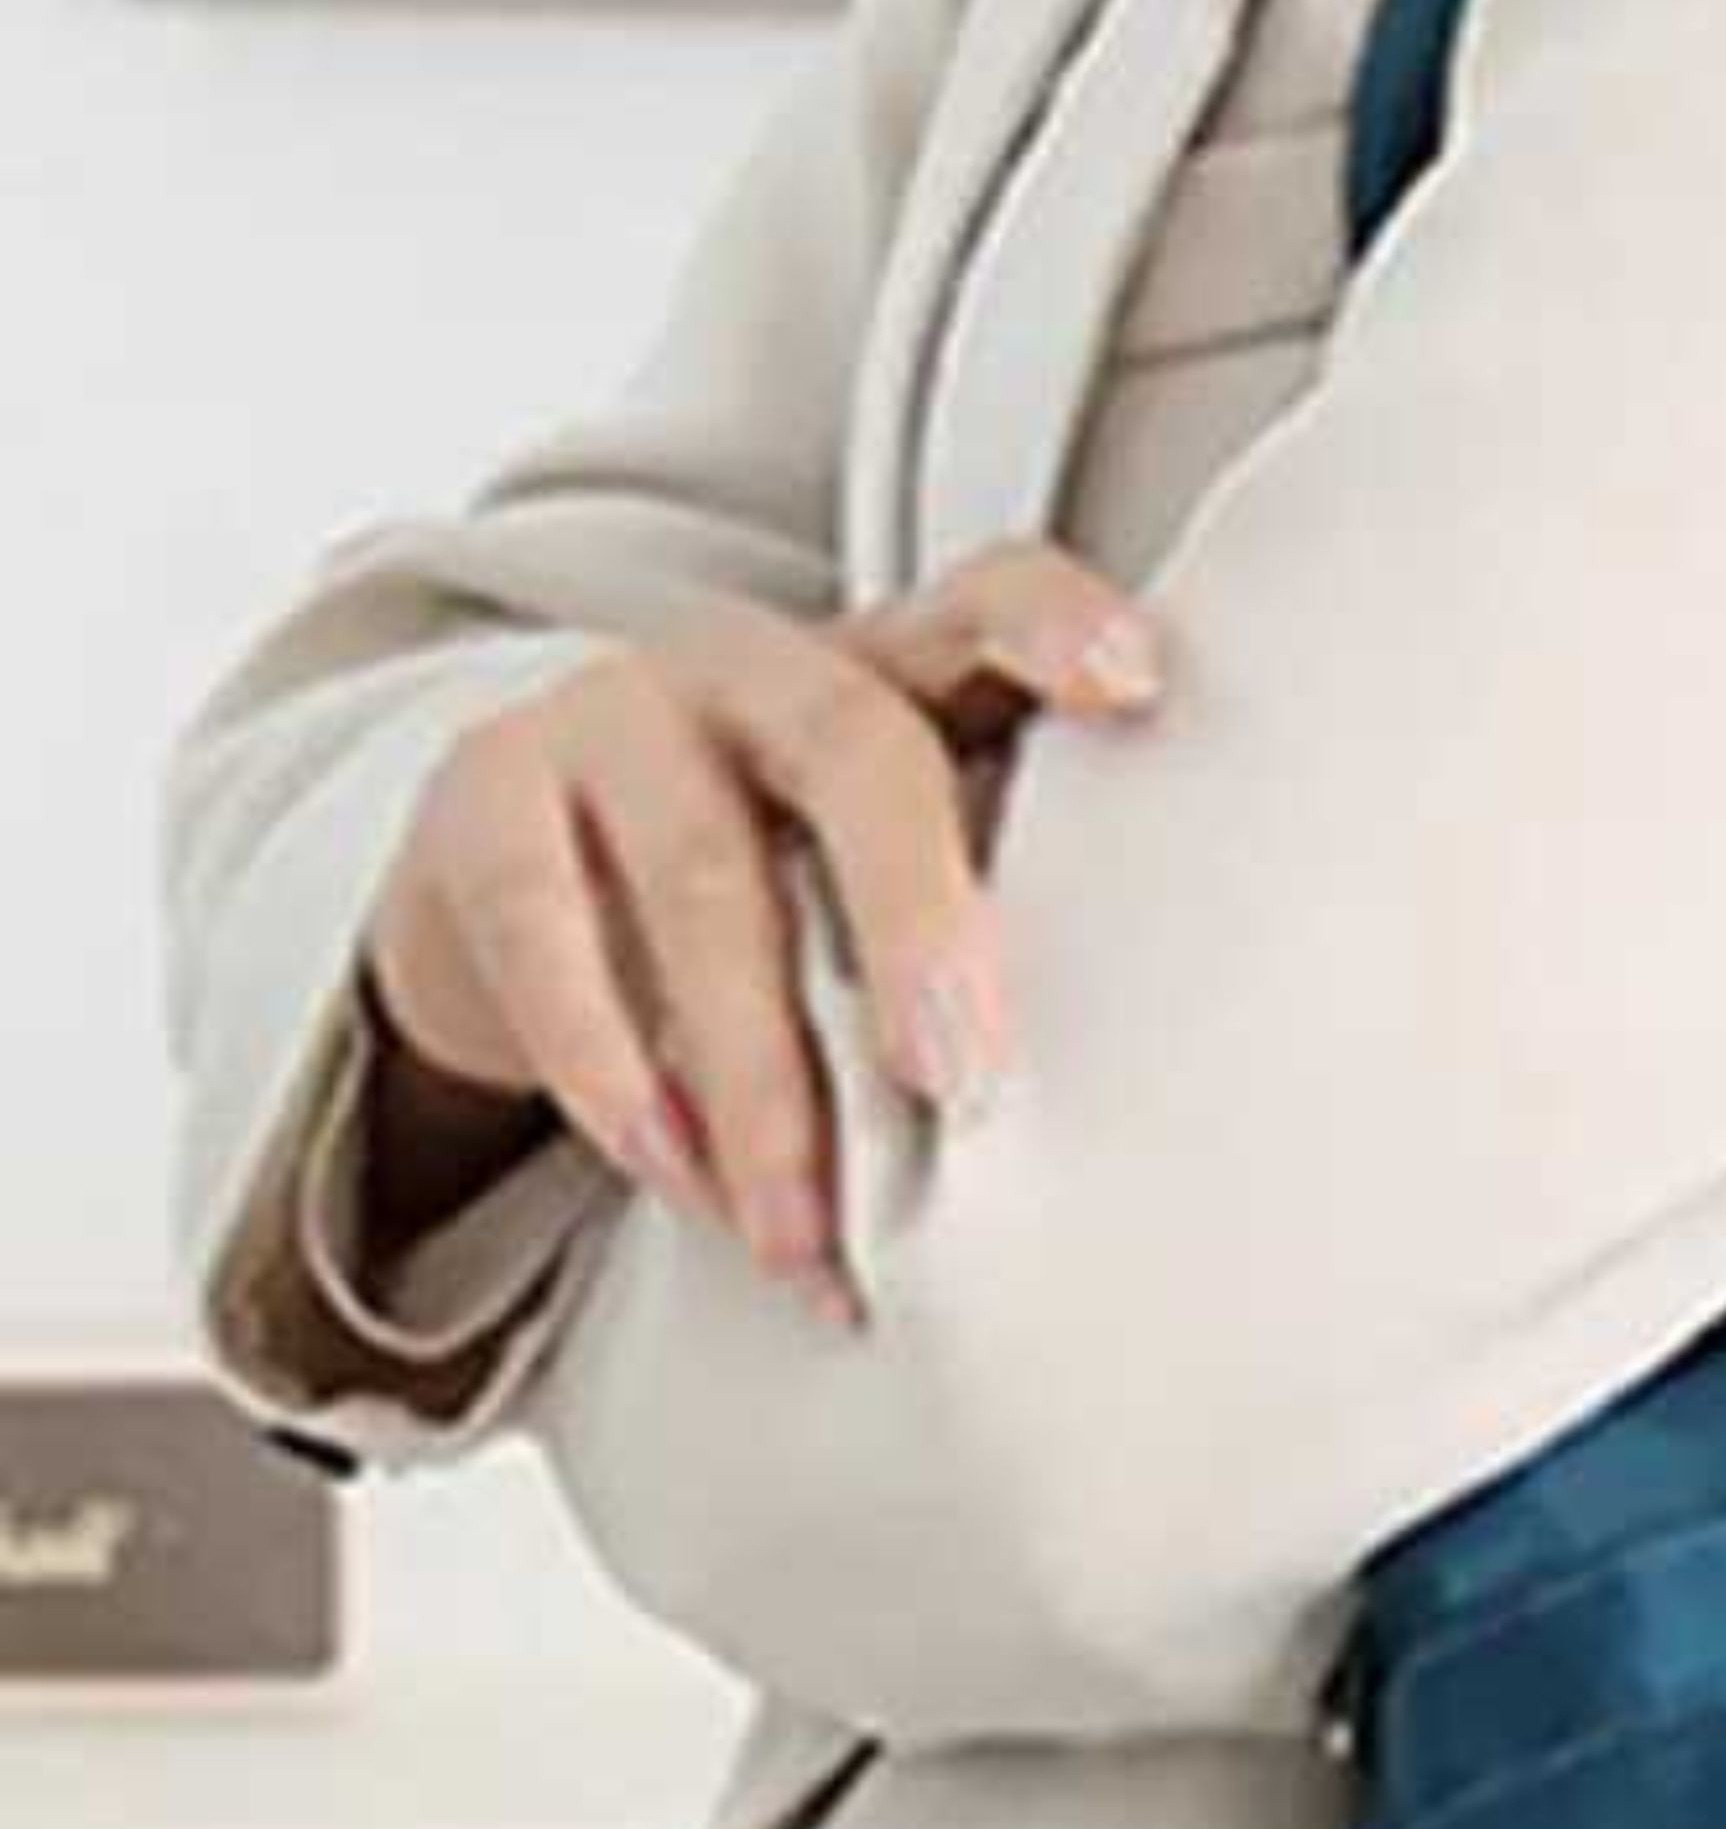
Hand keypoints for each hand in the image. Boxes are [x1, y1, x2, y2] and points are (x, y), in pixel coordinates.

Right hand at [361, 543, 1166, 1315]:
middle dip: (919, 917)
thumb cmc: (763, 897)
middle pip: (857, 749)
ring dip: (764, 1081)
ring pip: (706, 880)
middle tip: (964, 1077)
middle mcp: (757, 668)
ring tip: (807, 1228)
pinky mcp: (484, 804)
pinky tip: (673, 1173)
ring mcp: (612, 718)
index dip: (1056, 625)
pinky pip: (546, 936)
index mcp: (891, 671)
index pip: (986, 600)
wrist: (505, 901)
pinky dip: (613, 1070)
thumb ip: (970, 939)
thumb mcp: (869, 887)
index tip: (1138, 684)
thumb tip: (1095, 1145)